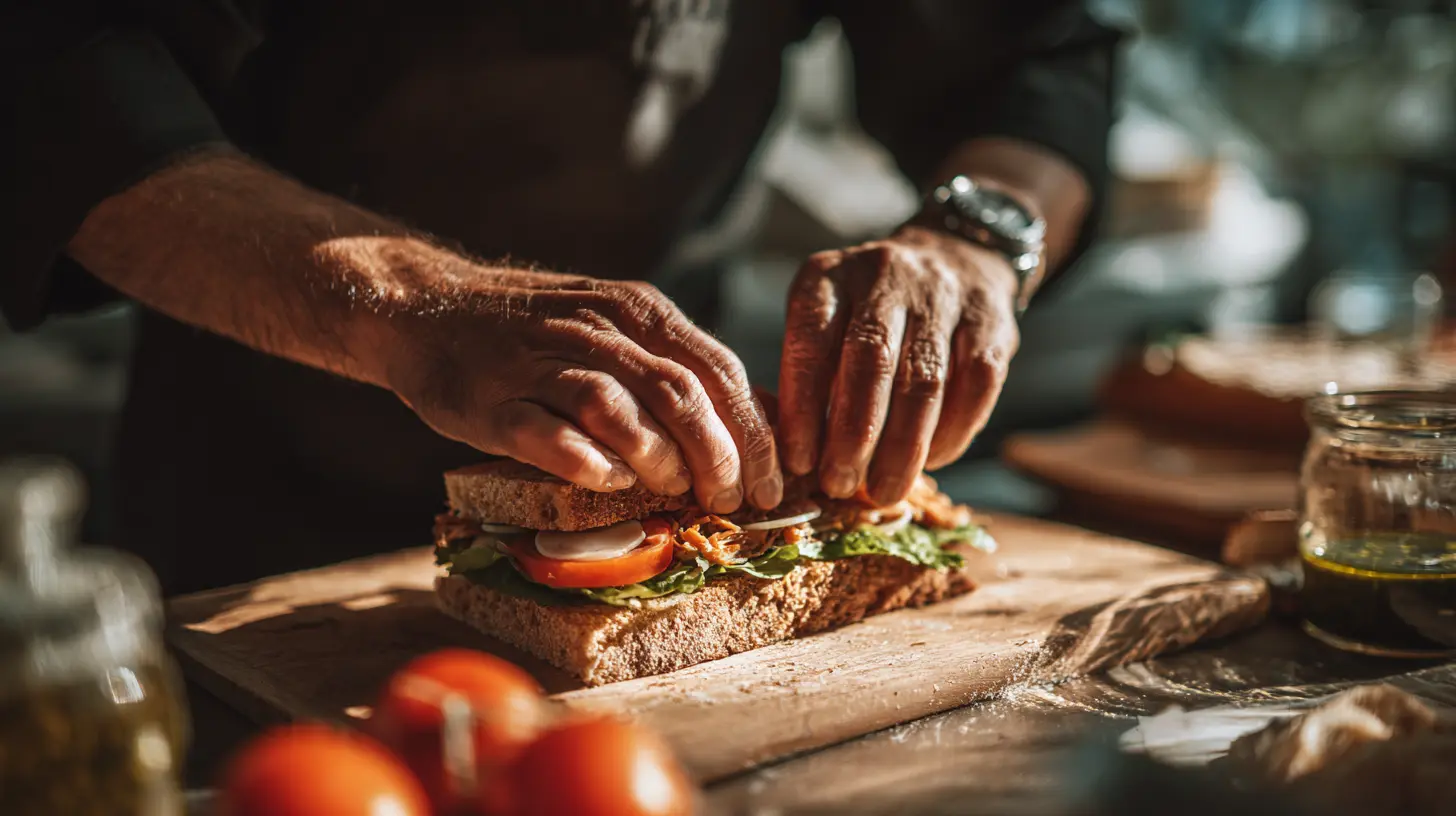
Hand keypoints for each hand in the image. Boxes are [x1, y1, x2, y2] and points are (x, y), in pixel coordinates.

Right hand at [379, 263, 780, 513]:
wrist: (427, 306)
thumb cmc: (538, 332)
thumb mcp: (617, 328)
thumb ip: (678, 366)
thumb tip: (761, 421)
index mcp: (638, 311)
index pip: (718, 371)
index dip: (754, 434)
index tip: (771, 484)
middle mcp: (597, 330)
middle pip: (679, 393)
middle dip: (718, 457)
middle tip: (727, 502)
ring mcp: (541, 362)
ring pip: (618, 408)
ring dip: (657, 458)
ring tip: (671, 491)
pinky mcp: (492, 400)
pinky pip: (547, 433)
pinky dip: (585, 463)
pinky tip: (608, 482)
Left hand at [778, 226, 1020, 504]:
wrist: (955, 256)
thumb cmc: (872, 311)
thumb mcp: (828, 321)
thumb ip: (813, 374)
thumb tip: (801, 458)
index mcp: (830, 277)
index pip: (811, 343)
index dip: (803, 409)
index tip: (799, 462)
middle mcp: (885, 276)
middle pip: (870, 362)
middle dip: (854, 435)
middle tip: (841, 484)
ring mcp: (943, 295)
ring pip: (925, 380)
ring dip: (902, 447)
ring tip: (884, 490)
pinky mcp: (992, 320)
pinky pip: (976, 385)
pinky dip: (952, 433)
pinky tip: (932, 462)